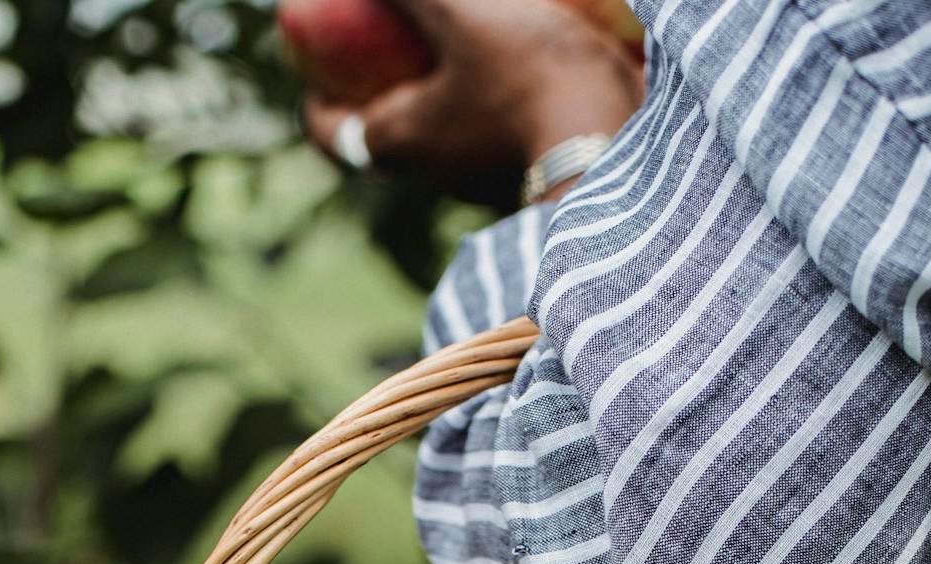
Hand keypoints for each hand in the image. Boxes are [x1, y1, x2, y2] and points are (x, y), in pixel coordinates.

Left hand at [305, 0, 644, 201]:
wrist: (616, 149)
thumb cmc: (528, 84)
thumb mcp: (463, 17)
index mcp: (400, 144)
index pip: (333, 135)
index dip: (316, 106)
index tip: (314, 79)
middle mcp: (434, 174)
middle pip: (385, 136)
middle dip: (377, 97)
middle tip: (378, 57)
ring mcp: (481, 180)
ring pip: (442, 137)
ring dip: (435, 99)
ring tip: (446, 48)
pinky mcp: (528, 172)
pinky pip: (492, 135)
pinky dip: (486, 102)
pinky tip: (509, 60)